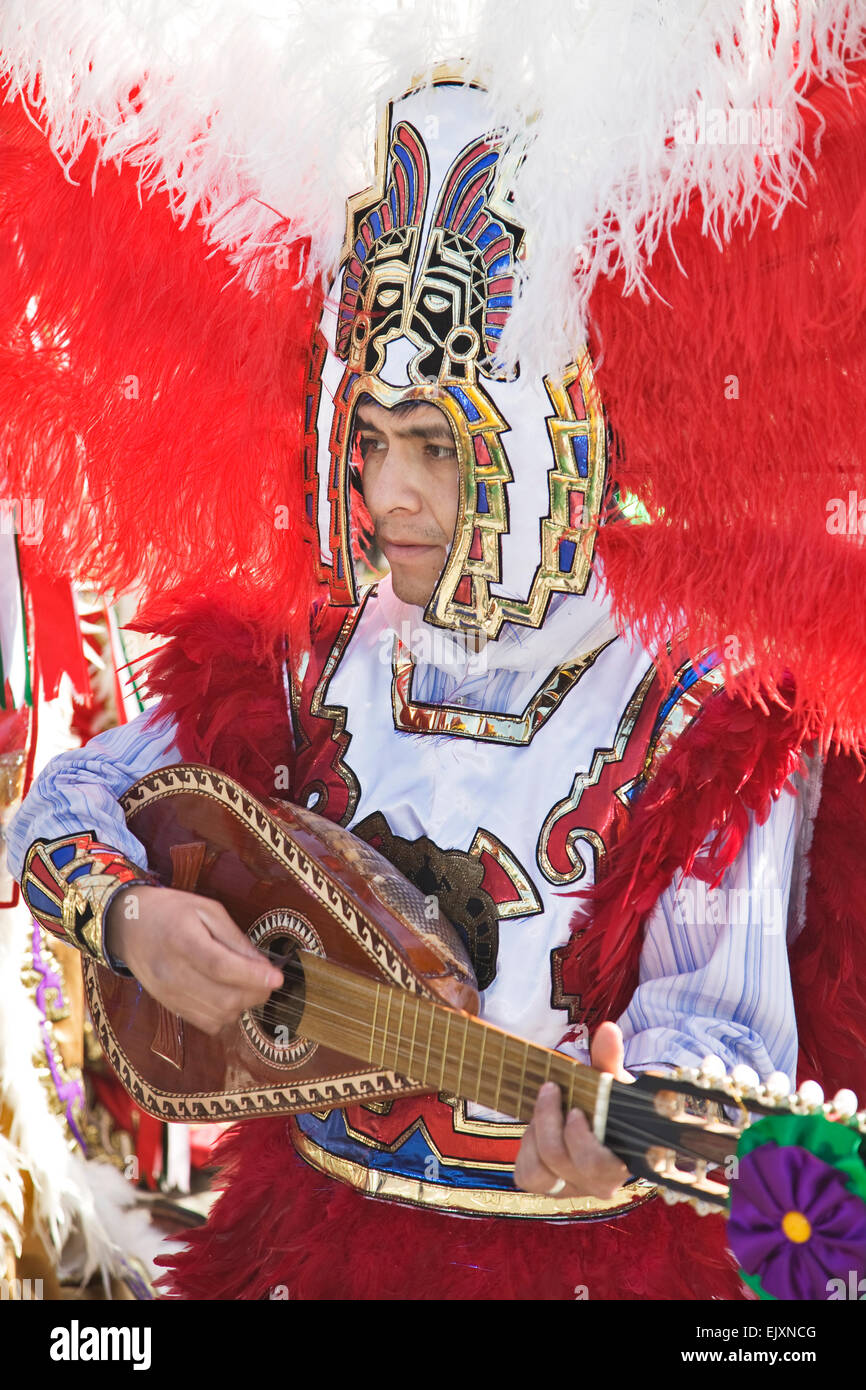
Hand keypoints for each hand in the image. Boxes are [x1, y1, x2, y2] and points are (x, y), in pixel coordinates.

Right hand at [105, 885, 282, 1034]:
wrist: (129, 926)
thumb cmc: (172, 911)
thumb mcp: (207, 910)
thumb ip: (235, 938)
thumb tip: (263, 965)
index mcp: (181, 939)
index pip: (220, 966)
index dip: (252, 976)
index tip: (277, 978)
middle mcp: (171, 972)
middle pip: (223, 997)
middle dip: (255, 993)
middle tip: (268, 980)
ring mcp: (168, 994)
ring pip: (217, 1015)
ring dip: (243, 1005)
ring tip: (250, 985)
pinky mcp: (169, 1006)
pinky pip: (206, 1023)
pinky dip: (226, 1015)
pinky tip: (230, 996)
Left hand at [513, 1021, 633, 1200]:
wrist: (598, 1123)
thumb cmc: (608, 1105)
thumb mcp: (611, 1083)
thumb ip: (609, 1059)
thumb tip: (608, 1031)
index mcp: (619, 1163)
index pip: (598, 1166)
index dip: (581, 1140)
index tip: (575, 1109)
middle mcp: (597, 1184)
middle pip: (560, 1159)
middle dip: (549, 1120)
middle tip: (550, 1089)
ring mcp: (570, 1189)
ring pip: (539, 1170)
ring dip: (536, 1130)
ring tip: (545, 1102)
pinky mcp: (546, 1187)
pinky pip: (526, 1174)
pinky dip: (526, 1148)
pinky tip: (537, 1127)